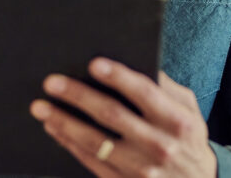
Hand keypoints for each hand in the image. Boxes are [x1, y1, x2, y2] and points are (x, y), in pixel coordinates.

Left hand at [29, 58, 217, 176]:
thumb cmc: (188, 138)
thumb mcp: (189, 110)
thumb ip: (166, 87)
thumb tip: (135, 62)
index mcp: (178, 121)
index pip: (144, 93)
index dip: (118, 77)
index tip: (93, 63)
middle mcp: (159, 145)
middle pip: (112, 115)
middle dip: (78, 96)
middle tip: (52, 82)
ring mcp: (141, 169)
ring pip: (95, 142)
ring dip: (64, 122)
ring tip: (41, 107)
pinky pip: (91, 162)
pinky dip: (69, 144)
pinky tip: (54, 128)